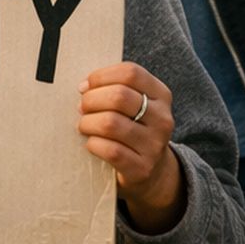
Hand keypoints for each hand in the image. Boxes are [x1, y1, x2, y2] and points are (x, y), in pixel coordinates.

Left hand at [79, 61, 183, 233]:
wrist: (150, 170)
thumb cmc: (130, 126)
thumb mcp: (131, 103)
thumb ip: (112, 87)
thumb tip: (84, 87)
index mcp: (160, 95)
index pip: (131, 73)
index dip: (101, 76)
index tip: (86, 86)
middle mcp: (163, 119)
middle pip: (119, 96)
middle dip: (91, 100)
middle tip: (82, 108)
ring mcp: (155, 145)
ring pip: (110, 123)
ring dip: (88, 123)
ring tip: (84, 125)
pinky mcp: (143, 168)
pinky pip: (110, 150)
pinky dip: (93, 144)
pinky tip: (92, 143)